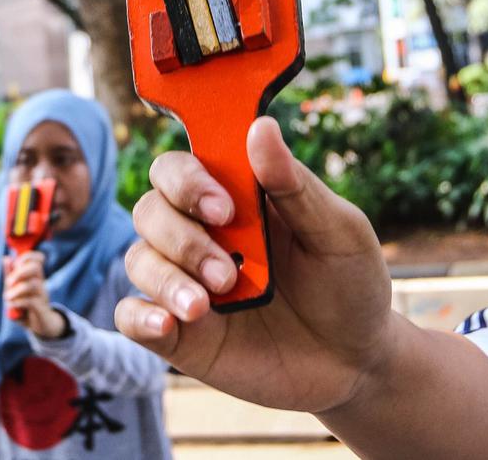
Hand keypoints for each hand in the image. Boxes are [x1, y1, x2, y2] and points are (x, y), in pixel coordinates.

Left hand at [3, 251, 65, 338]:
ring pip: (33, 285)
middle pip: (35, 268)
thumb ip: (11, 275)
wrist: (42, 325)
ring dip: (17, 290)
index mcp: (35, 277)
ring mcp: (42, 296)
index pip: (37, 259)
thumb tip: (6, 258)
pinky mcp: (41, 309)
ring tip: (7, 297)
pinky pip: (31, 301)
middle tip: (8, 283)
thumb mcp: (16, 290)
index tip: (15, 264)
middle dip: (19, 273)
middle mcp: (41, 283)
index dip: (27, 257)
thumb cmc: (26, 306)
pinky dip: (18, 302)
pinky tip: (11, 305)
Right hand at [114, 117, 394, 412]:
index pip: (182, 168)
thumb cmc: (350, 283)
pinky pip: (130, 316)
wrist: (357, 360)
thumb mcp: (339, 231)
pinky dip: (139, 316)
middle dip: (181, 236)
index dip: (187, 180)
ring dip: (166, 277)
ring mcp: (189, 283)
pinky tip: (167, 323)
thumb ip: (296, 186)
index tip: (222, 208)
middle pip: (151, 210)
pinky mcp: (181, 333)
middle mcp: (205, 235)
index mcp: (239, 198)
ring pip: (138, 259)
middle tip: (227, 270)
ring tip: (207, 303)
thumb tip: (262, 127)